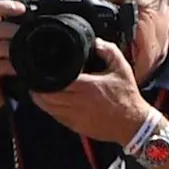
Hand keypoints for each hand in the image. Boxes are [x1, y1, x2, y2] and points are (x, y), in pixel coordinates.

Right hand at [0, 0, 25, 103]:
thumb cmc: (1, 66)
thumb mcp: (8, 46)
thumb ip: (18, 33)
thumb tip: (45, 21)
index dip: (5, 6)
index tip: (22, 9)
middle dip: (19, 31)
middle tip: (35, 36)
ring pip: (4, 47)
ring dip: (20, 50)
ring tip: (33, 54)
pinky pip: (3, 65)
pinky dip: (16, 67)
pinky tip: (24, 70)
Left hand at [33, 37, 157, 144]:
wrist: (133, 123)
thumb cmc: (127, 96)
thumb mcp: (121, 68)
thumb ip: (108, 51)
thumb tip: (95, 42)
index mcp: (87, 86)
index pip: (57, 81)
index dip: (45, 76)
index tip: (40, 69)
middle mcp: (78, 102)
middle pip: (47, 96)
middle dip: (38, 88)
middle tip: (34, 80)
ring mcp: (76, 116)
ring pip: (49, 108)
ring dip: (41, 100)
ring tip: (37, 91)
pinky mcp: (76, 126)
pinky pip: (56, 117)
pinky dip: (50, 110)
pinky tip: (50, 103)